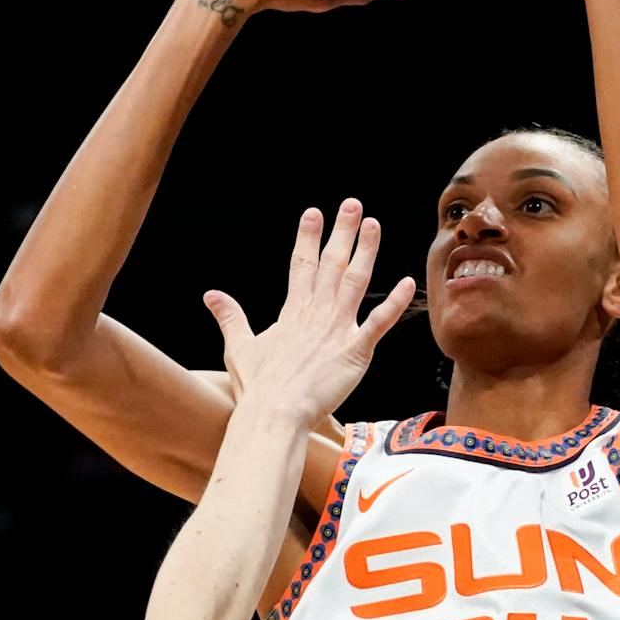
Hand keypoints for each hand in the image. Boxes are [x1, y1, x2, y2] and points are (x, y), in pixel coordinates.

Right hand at [203, 200, 415, 425]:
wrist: (274, 414)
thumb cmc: (257, 387)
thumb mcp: (239, 347)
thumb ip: (230, 317)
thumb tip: (211, 295)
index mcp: (292, 311)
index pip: (301, 264)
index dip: (308, 237)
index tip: (314, 213)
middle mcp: (316, 313)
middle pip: (331, 263)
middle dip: (342, 232)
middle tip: (353, 204)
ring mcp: (337, 330)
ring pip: (356, 282)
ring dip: (366, 252)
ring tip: (373, 225)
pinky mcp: (355, 351)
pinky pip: (379, 323)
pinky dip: (396, 303)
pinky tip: (409, 282)